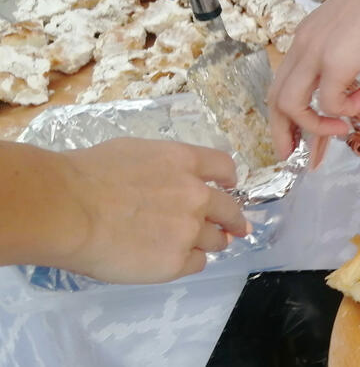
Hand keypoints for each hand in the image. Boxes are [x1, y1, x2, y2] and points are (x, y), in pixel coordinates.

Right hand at [57, 138, 248, 284]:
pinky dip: (189, 262)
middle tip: (236, 229)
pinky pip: (196, 263)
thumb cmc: (86, 176)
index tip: (230, 186)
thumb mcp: (133, 153)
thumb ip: (160, 168)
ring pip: (216, 240)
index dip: (228, 179)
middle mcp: (197, 194)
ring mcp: (189, 229)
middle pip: (229, 209)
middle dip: (233, 220)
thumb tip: (162, 180)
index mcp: (184, 161)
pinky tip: (173, 260)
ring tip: (201, 247)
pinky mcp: (176, 261)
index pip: (223, 167)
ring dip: (210, 242)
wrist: (68, 209)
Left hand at [268, 0, 359, 162]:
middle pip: (277, 98)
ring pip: (292, 107)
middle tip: (299, 157)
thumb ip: (347, 48)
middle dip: (285, 133)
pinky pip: (329, 104)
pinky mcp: (335, 62)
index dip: (288, 113)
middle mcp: (302, 44)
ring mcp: (315, 53)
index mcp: (306, 34)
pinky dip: (346, 111)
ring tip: (343, 130)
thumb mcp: (357, 27)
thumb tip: (352, 75)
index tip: (299, 137)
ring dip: (316, 127)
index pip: (285, 81)